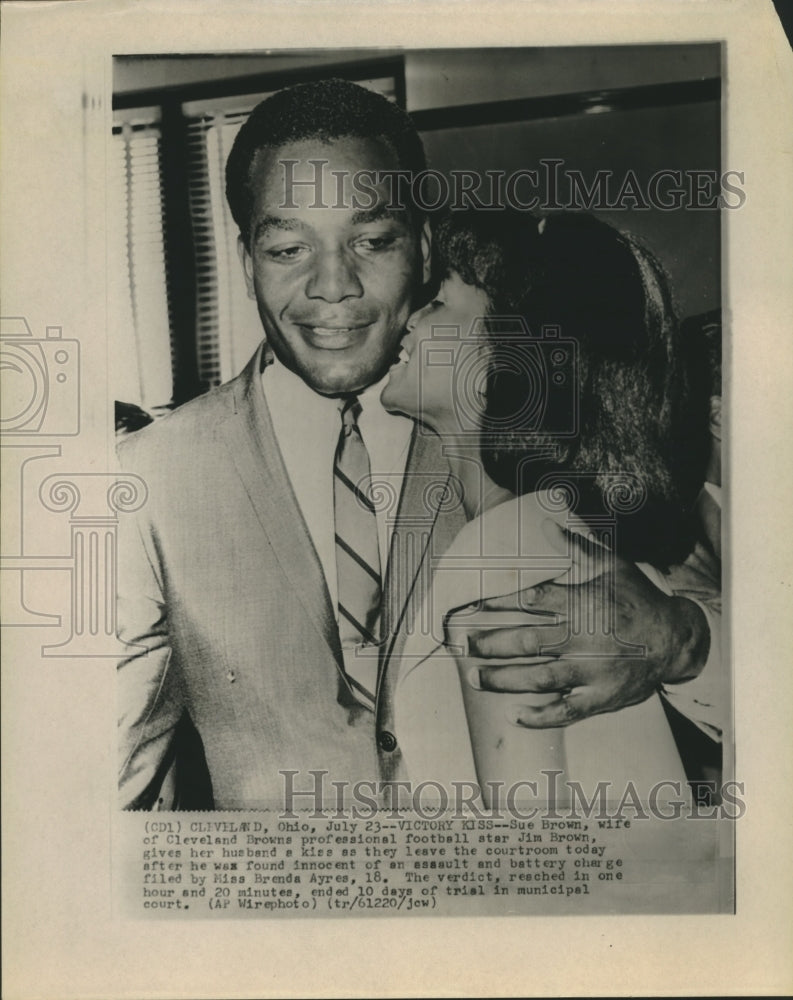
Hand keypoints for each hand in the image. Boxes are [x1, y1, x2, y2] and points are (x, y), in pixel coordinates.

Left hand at [464, 521, 709, 727]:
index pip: (531, 601)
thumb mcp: (612, 566)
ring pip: (538, 678)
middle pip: (526, 642)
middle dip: (490, 644)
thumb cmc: (639, 599)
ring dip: (503, 680)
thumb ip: (576, 547)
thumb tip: (546, 524)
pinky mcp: (600, 697)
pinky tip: (515, 716)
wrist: (676, 639)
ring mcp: (590, 672)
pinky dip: (540, 717)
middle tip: (463, 646)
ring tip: (476, 678)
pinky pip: (566, 711)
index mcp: (581, 605)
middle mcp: (581, 639)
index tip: (473, 607)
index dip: (498, 603)